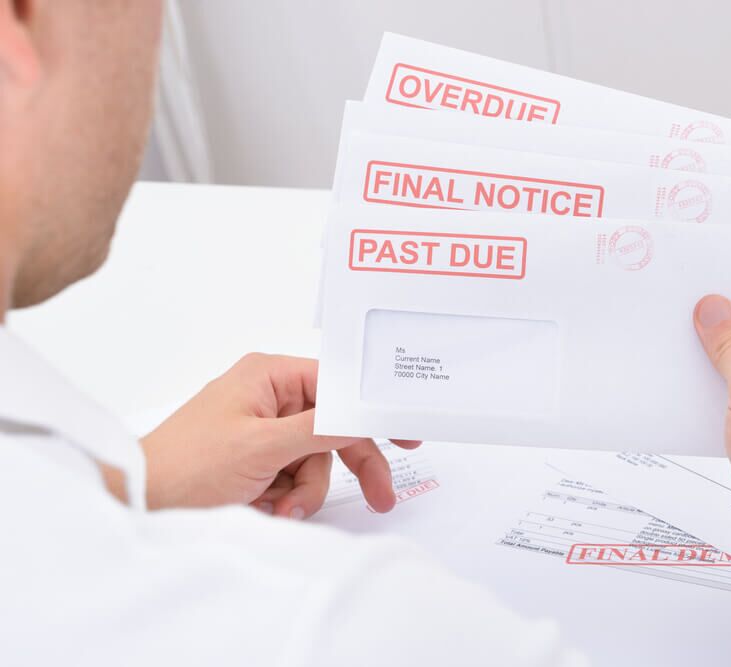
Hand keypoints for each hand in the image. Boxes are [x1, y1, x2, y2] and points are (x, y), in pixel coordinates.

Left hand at [141, 353, 419, 517]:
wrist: (138, 505)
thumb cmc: (185, 465)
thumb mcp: (261, 445)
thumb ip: (319, 429)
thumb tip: (362, 416)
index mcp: (269, 376)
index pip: (338, 384)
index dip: (372, 409)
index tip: (406, 431)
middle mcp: (268, 397)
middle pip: (333, 427)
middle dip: (347, 464)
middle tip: (380, 496)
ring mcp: (262, 430)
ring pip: (317, 460)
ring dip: (306, 489)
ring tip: (280, 508)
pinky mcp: (256, 460)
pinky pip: (295, 477)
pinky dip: (288, 496)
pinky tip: (267, 507)